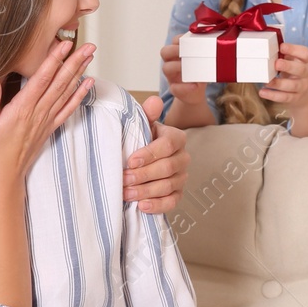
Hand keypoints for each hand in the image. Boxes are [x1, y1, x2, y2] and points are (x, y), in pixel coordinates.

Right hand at [0, 39, 94, 186]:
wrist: (4, 175)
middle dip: (74, 62)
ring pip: (66, 92)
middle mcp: (38, 113)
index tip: (65, 45)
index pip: (41, 79)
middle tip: (88, 45)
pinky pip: (68, 109)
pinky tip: (87, 83)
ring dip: (79, 73)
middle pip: (59, 83)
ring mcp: (46, 120)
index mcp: (22, 109)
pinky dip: (79, 95)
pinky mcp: (49, 128)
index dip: (54, 60)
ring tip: (89, 56)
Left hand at [124, 96, 190, 213]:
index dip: (149, 154)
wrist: (146, 157)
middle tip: (124, 179)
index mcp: (176, 138)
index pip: (167, 145)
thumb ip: (147, 114)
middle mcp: (182, 157)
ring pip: (168, 186)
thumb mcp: (143, 125)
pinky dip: (157, 206)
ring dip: (146, 191)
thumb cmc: (143, 140)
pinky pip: (172, 202)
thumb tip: (153, 100)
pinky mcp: (178, 193)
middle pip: (167, 168)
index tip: (130, 161)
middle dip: (144, 175)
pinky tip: (142, 206)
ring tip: (127, 193)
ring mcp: (182, 177)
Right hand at [159, 42, 208, 107]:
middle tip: (186, 52)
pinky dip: (185, 87)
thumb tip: (217, 49)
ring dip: (178, 66)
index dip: (179, 39)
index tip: (188, 40)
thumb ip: (206, 56)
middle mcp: (171, 62)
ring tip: (190, 68)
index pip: (174, 41)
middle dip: (174, 49)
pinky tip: (195, 86)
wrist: (195, 93)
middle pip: (165, 51)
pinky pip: (175, 88)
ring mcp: (171, 76)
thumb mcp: (203, 63)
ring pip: (166, 68)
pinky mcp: (174, 89)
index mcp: (178, 53)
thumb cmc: (199, 74)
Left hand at [258, 43, 307, 106]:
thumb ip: (284, 54)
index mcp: (306, 61)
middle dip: (288, 66)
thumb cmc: (293, 71)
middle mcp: (307, 73)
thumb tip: (267, 48)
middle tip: (277, 63)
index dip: (294, 49)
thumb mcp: (293, 60)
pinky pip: (285, 97)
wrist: (303, 93)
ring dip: (279, 83)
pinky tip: (263, 92)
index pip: (305, 53)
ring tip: (267, 81)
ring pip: (292, 86)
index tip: (281, 47)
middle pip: (301, 70)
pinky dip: (273, 95)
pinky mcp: (295, 98)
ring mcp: (302, 87)